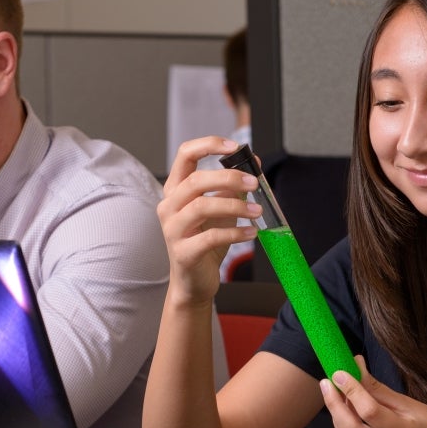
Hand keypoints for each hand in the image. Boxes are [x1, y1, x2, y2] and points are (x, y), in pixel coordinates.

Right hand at [158, 136, 260, 303]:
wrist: (193, 282)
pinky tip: (251, 232)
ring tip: (257, 211)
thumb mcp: (221, 209)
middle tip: (255, 182)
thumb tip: (254, 162)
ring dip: (235, 205)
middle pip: (195, 180)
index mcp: (175, 190)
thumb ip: (232, 186)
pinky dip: (235, 232)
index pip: (185, 155)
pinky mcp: (183, 253)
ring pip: (202, 207)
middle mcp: (168, 206)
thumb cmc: (205, 243)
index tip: (235, 146)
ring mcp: (172, 230)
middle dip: (229, 177)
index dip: (209, 145)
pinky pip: (210, 237)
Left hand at [320, 356, 426, 427]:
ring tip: (334, 394)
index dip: (351, 390)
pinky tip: (347, 413)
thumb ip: (382, 392)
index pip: (370, 412)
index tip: (340, 372)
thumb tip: (357, 369)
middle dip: (334, 404)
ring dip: (337, 416)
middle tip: (327, 383)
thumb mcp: (415, 407)